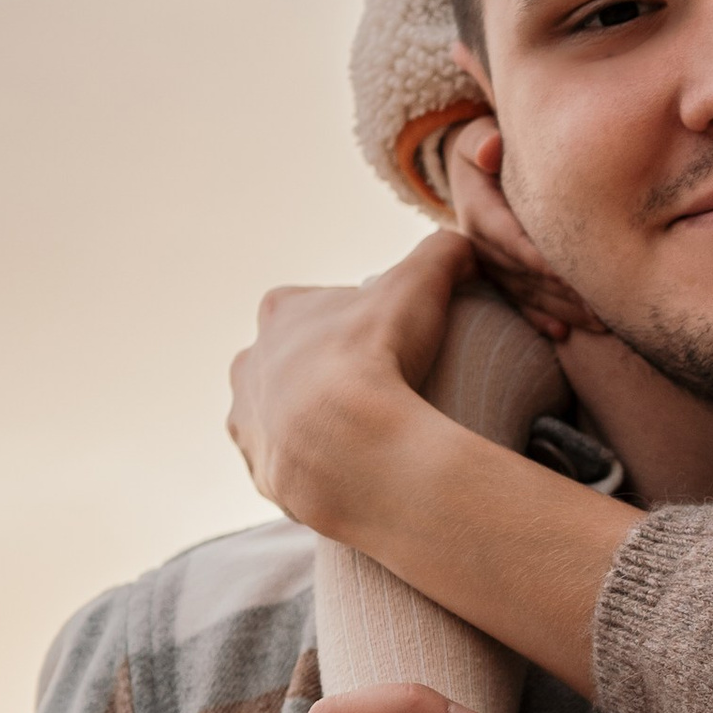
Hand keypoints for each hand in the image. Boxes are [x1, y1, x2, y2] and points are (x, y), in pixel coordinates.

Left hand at [229, 231, 470, 538]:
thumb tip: (463, 243)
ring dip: (306, 418)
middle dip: (321, 370)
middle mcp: (250, 363)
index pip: (310, 305)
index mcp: (281, 312)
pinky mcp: (260, 468)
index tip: (382, 338)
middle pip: (287, 360)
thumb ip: (441, 252)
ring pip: (275, 413)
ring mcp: (249, 420)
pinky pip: (282, 464)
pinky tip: (343, 466)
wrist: (352, 446)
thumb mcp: (421, 284)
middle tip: (375, 387)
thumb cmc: (380, 355)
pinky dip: (308, 465)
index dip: (349, 319)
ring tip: (358, 431)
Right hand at [443, 118, 605, 342]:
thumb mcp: (478, 137)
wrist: (472, 168)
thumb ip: (482, 141)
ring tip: (600, 325)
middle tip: (604, 309)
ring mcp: (490, 264)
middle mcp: (481, 244)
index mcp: (479, 212)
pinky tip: (564, 335)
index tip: (572, 275)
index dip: (540, 260)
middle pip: (526, 274)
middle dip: (563, 293)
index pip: (512, 240)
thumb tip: (492, 150)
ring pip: (528, 293)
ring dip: (562, 311)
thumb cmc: (486, 147)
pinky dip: (541, 318)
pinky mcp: (500, 275)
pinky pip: (520, 302)